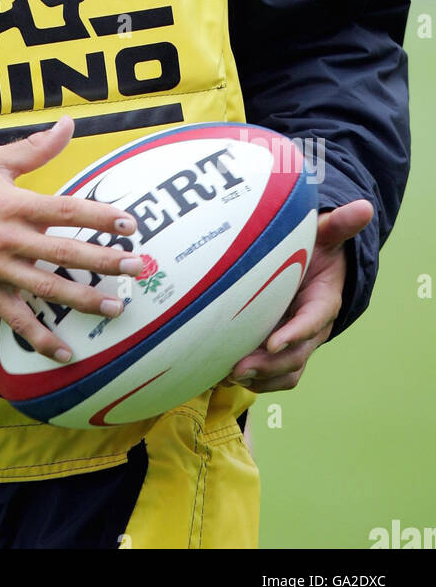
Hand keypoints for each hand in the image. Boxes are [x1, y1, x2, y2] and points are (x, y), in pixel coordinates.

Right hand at [0, 116, 145, 362]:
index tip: (129, 223)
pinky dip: (39, 338)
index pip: (65, 210)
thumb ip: (36, 148)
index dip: (98, 216)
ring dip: (83, 300)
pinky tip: (66, 353)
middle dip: (103, 260)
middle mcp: (9, 238)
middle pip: (63, 252)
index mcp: (15, 205)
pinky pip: (15, 319)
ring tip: (116, 307)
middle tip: (135, 266)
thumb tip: (69, 123)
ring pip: (46, 288)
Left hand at [224, 199, 373, 392]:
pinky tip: (221, 377)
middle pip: (296, 356)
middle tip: (238, 367)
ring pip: (284, 372)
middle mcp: (310, 328)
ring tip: (229, 376)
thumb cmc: (318, 250)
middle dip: (269, 365)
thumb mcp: (327, 235)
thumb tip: (364, 207)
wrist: (315, 268)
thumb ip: (339, 225)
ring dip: (260, 379)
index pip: (312, 321)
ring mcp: (295, 341)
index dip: (295, 333)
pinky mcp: (278, 348)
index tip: (273, 342)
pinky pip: (271, 374)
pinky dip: (252, 379)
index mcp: (323, 302)